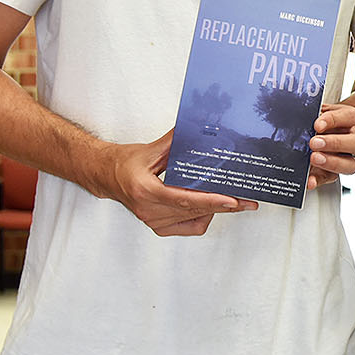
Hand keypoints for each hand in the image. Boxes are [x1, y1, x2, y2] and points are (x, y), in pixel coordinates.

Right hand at [108, 129, 257, 235]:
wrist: (107, 176)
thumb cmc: (125, 163)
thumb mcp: (150, 149)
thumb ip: (175, 140)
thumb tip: (197, 127)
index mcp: (145, 190)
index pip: (183, 199)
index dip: (210, 200)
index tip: (232, 201)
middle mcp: (148, 210)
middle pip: (194, 210)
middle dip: (223, 206)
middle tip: (247, 200)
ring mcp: (153, 221)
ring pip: (194, 220)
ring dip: (214, 210)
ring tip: (232, 199)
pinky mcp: (158, 227)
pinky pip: (189, 227)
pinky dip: (203, 217)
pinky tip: (210, 206)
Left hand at [305, 102, 354, 189]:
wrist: (310, 134)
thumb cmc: (314, 120)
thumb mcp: (313, 112)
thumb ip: (310, 113)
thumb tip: (296, 118)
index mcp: (347, 119)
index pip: (350, 116)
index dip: (334, 120)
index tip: (317, 124)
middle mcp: (351, 139)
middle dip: (335, 143)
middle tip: (314, 143)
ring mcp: (345, 158)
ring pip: (351, 164)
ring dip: (332, 162)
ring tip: (313, 159)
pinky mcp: (332, 173)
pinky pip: (330, 178)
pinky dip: (318, 180)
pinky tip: (309, 180)